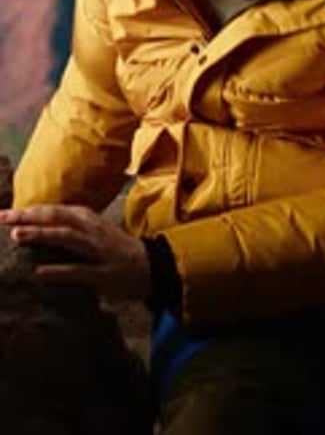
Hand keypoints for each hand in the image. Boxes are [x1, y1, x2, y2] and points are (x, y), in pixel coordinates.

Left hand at [0, 204, 150, 300]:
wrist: (151, 266)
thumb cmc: (114, 249)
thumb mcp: (91, 231)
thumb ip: (67, 227)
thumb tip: (34, 227)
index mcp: (86, 217)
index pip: (51, 210)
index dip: (26, 211)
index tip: (1, 214)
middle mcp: (90, 229)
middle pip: (56, 218)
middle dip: (28, 217)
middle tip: (3, 218)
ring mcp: (98, 250)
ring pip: (66, 238)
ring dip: (41, 235)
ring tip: (17, 235)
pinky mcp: (103, 272)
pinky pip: (78, 271)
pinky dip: (58, 270)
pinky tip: (39, 272)